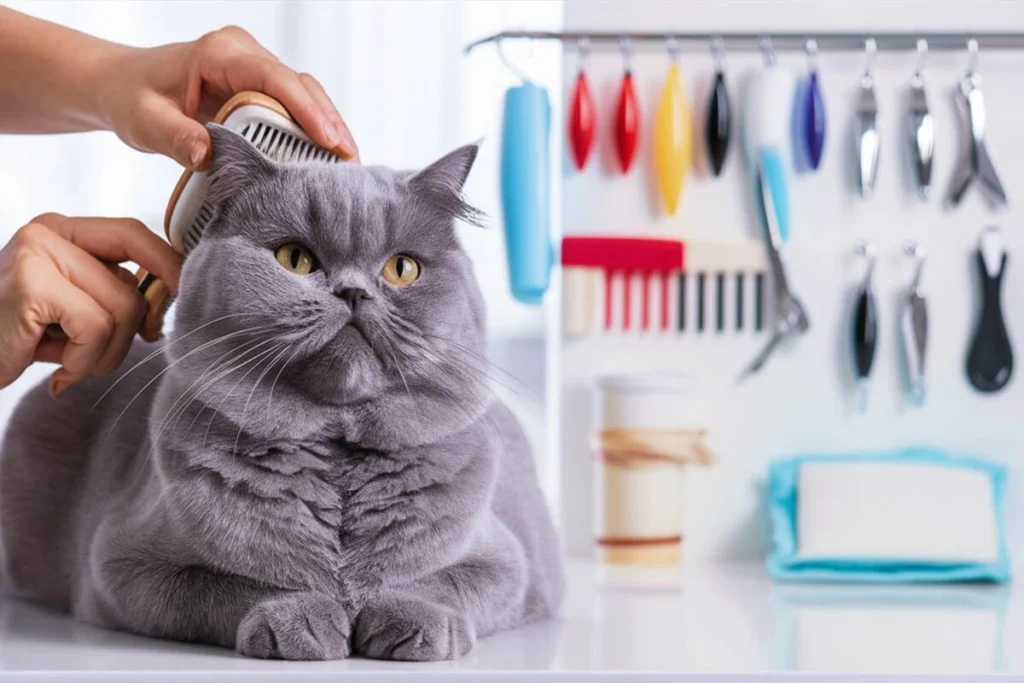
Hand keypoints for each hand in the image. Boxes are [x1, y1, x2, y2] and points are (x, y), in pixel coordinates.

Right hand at [0, 214, 182, 394]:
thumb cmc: (15, 339)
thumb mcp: (69, 310)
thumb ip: (111, 293)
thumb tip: (171, 295)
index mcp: (61, 232)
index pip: (133, 233)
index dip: (169, 263)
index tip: (189, 291)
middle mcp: (48, 233)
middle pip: (133, 284)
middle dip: (125, 336)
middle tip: (91, 359)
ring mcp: (35, 255)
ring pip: (120, 310)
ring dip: (103, 356)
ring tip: (68, 364)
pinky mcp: (29, 285)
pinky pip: (95, 329)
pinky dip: (83, 362)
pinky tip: (55, 370)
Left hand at [97, 25, 358, 168]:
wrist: (123, 86)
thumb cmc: (132, 97)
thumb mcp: (144, 121)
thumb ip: (174, 137)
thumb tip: (207, 155)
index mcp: (221, 53)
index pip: (275, 79)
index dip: (307, 110)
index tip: (330, 141)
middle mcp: (246, 55)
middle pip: (302, 87)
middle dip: (331, 124)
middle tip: (352, 163)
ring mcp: (257, 70)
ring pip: (306, 97)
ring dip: (330, 130)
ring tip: (350, 167)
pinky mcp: (262, 90)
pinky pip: (296, 109)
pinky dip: (315, 134)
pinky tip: (330, 161)